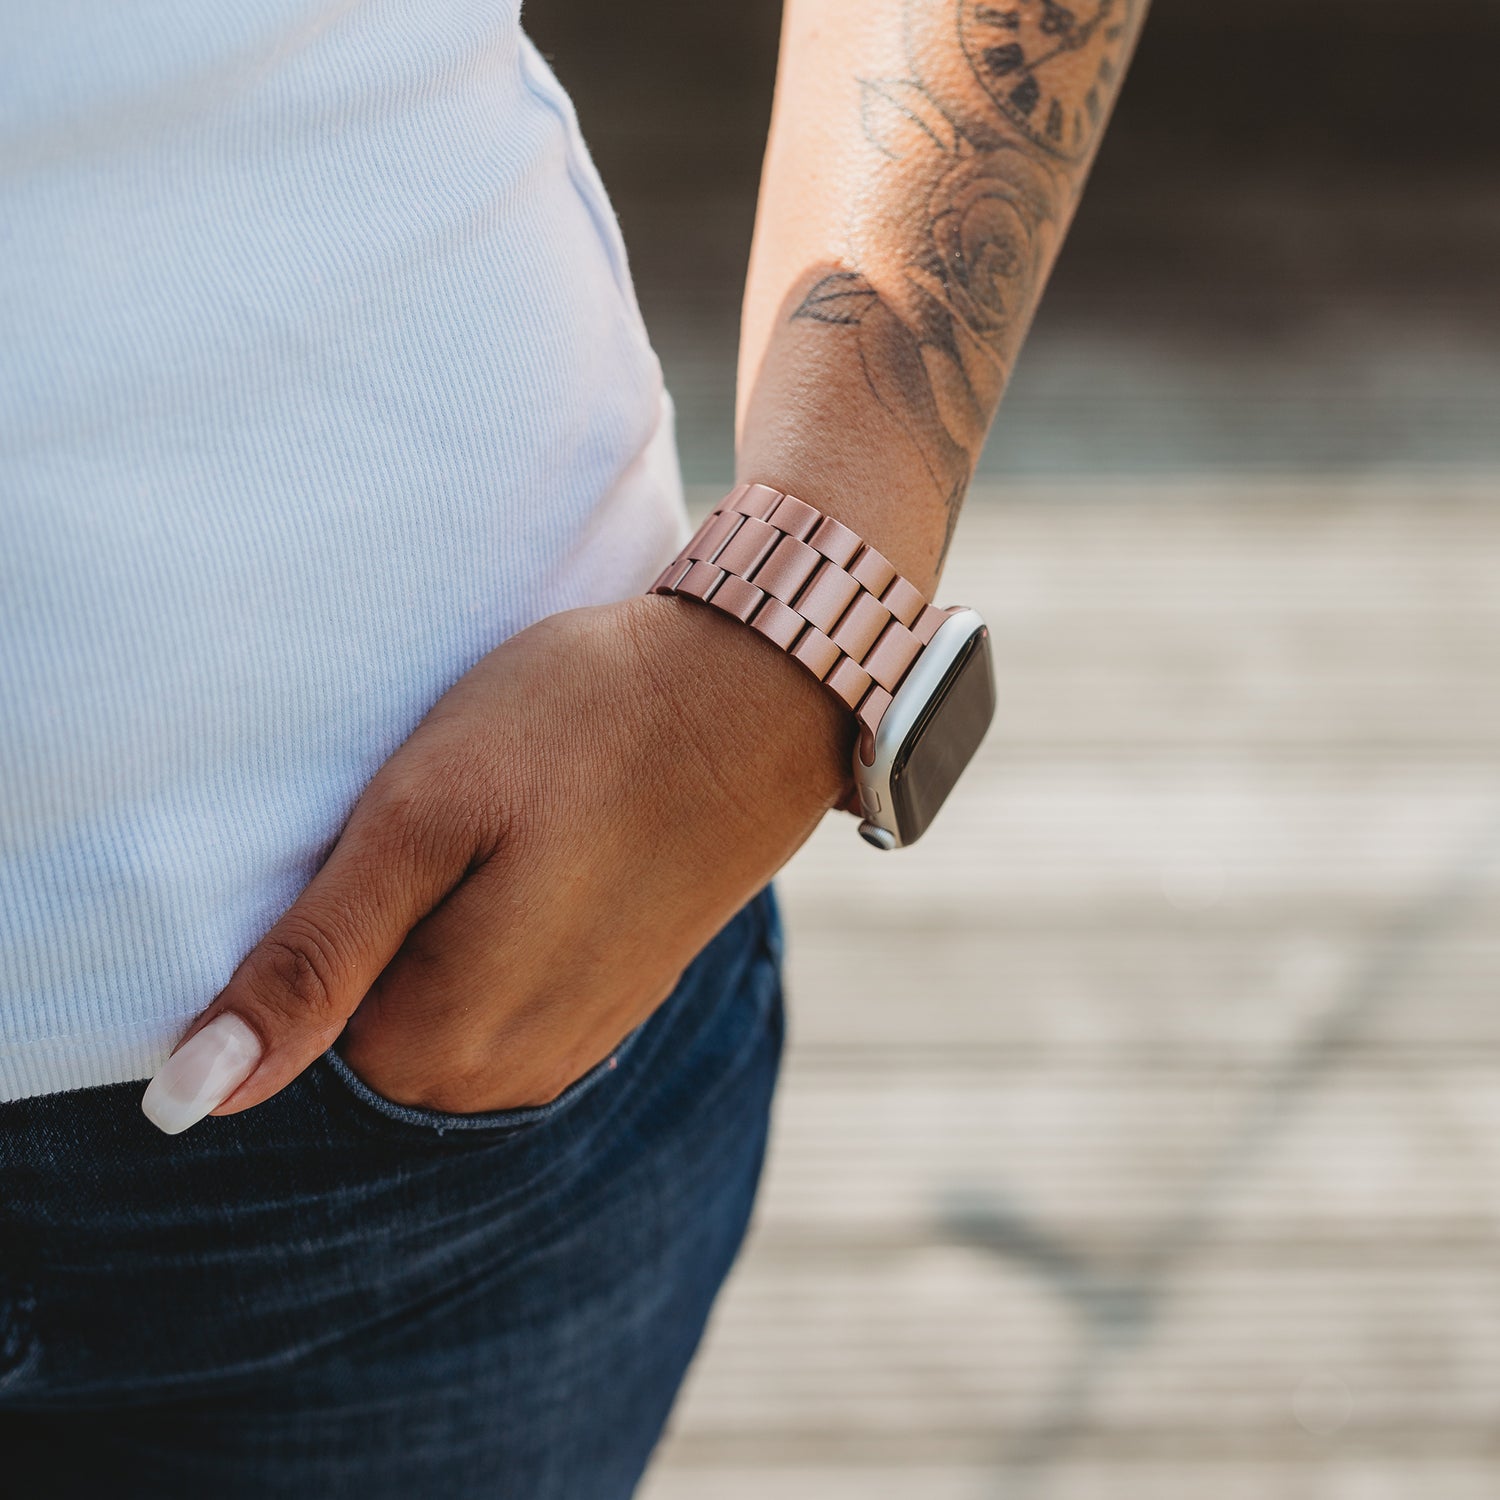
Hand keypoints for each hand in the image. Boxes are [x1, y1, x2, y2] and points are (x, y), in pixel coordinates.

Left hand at [141, 594, 849, 1132]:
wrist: (760, 695)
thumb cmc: (584, 729)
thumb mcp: (423, 818)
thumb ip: (310, 962)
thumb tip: (190, 1096)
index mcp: (438, 1042)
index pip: (293, 1021)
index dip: (315, 915)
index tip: (384, 829)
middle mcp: (503, 1076)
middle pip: (366, 1019)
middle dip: (375, 928)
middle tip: (448, 817)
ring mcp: (568, 1046)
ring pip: (435, 1002)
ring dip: (441, 921)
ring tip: (505, 827)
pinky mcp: (610, 1004)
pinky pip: (503, 991)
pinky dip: (496, 926)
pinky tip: (544, 849)